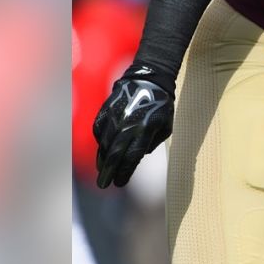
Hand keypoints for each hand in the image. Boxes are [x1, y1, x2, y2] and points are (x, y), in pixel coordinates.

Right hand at [93, 71, 174, 188]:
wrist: (149, 79)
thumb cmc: (161, 105)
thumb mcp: (165, 127)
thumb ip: (152, 144)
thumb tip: (137, 156)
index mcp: (145, 130)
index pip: (132, 157)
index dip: (125, 172)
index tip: (120, 183)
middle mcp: (127, 125)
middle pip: (114, 154)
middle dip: (108, 172)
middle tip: (103, 185)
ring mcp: (114, 117)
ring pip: (104, 144)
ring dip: (102, 160)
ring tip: (101, 171)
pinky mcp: (105, 110)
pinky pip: (98, 131)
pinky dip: (99, 142)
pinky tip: (101, 151)